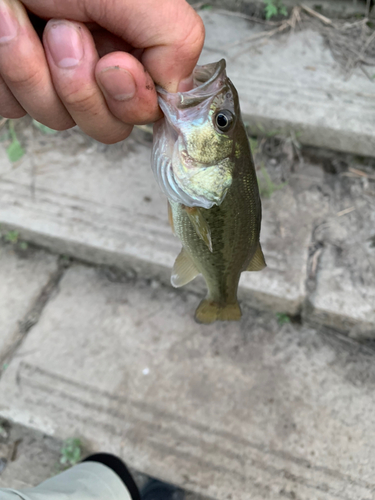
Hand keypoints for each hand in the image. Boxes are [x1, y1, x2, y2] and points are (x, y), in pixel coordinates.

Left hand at [0, 0, 204, 142]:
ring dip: (33, 70)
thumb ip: (174, 38)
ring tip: (18, 16)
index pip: (148, 109)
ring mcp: (56, 80)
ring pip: (56, 119)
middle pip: (106, 126)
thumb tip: (176, 91)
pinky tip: (5, 25)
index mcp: (132, 48)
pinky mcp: (16, 84)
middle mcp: (98, 68)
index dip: (131, 99)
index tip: (111, 64)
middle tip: (62, 33)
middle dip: (80, 88)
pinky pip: (15, 108)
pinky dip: (6, 72)